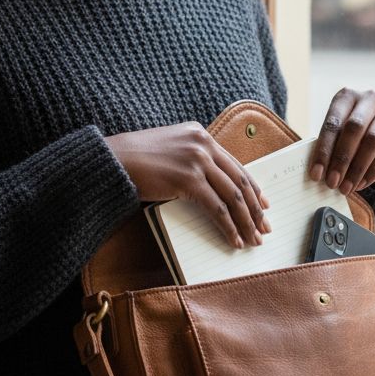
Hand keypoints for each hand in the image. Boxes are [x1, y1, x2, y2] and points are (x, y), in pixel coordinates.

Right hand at [106, 123, 270, 248]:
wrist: (110, 161)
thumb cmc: (135, 161)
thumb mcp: (169, 152)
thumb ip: (192, 162)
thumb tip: (213, 189)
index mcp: (200, 135)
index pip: (235, 165)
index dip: (253, 188)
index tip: (264, 205)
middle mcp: (203, 144)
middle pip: (239, 181)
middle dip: (255, 208)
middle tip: (264, 227)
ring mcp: (196, 160)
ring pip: (232, 196)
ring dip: (245, 221)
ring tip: (253, 239)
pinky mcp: (187, 179)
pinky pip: (216, 208)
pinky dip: (228, 227)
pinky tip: (234, 240)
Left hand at [309, 89, 374, 195]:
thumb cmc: (351, 136)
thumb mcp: (338, 137)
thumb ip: (329, 148)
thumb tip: (318, 173)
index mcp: (347, 96)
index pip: (333, 123)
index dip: (323, 151)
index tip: (316, 174)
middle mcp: (371, 99)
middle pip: (354, 129)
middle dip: (341, 159)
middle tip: (332, 183)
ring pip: (372, 141)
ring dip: (357, 168)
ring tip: (347, 187)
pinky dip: (373, 171)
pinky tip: (362, 183)